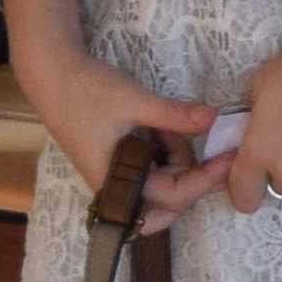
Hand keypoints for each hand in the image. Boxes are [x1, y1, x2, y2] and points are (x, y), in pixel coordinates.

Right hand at [0, 25, 215, 215]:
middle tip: (208, 150)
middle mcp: (115, 189)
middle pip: (166, 206)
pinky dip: (165, 154)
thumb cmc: (86, 89)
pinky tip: (160, 127)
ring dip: (177, 162)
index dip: (204, 180)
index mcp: (115, 181)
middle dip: (192, 182)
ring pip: (161, 189)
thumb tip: (215, 118)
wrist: (52, 74)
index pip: (172, 196)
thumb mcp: (135, 100)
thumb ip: (175, 114)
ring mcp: (115, 179)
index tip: (229, 159)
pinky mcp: (117, 166)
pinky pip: (151, 172)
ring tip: (168, 124)